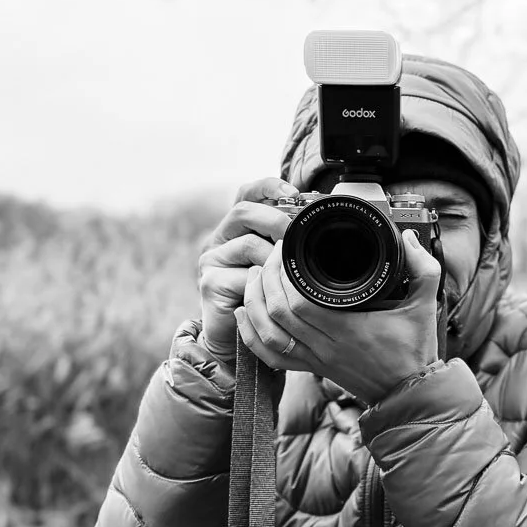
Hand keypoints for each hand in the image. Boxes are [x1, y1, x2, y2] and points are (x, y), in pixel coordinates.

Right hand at [197, 177, 298, 363]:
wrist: (242, 339)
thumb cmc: (266, 300)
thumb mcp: (278, 265)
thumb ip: (287, 242)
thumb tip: (316, 222)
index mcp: (237, 228)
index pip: (248, 194)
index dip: (269, 187)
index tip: (294, 193)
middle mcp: (220, 240)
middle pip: (244, 211)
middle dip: (276, 219)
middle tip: (296, 235)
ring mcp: (211, 261)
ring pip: (249, 243)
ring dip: (275, 258)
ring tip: (287, 275)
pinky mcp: (210, 284)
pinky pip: (244, 275)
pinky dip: (264, 283)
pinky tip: (272, 293)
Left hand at [235, 228, 442, 404]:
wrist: (409, 395)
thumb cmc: (416, 350)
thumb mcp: (425, 305)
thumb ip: (423, 268)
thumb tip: (407, 237)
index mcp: (349, 329)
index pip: (300, 301)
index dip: (284, 273)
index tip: (287, 248)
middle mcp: (326, 346)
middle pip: (277, 312)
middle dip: (266, 279)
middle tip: (271, 254)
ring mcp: (316, 360)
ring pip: (268, 333)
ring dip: (254, 303)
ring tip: (255, 275)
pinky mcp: (312, 368)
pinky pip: (271, 356)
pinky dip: (251, 335)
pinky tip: (244, 313)